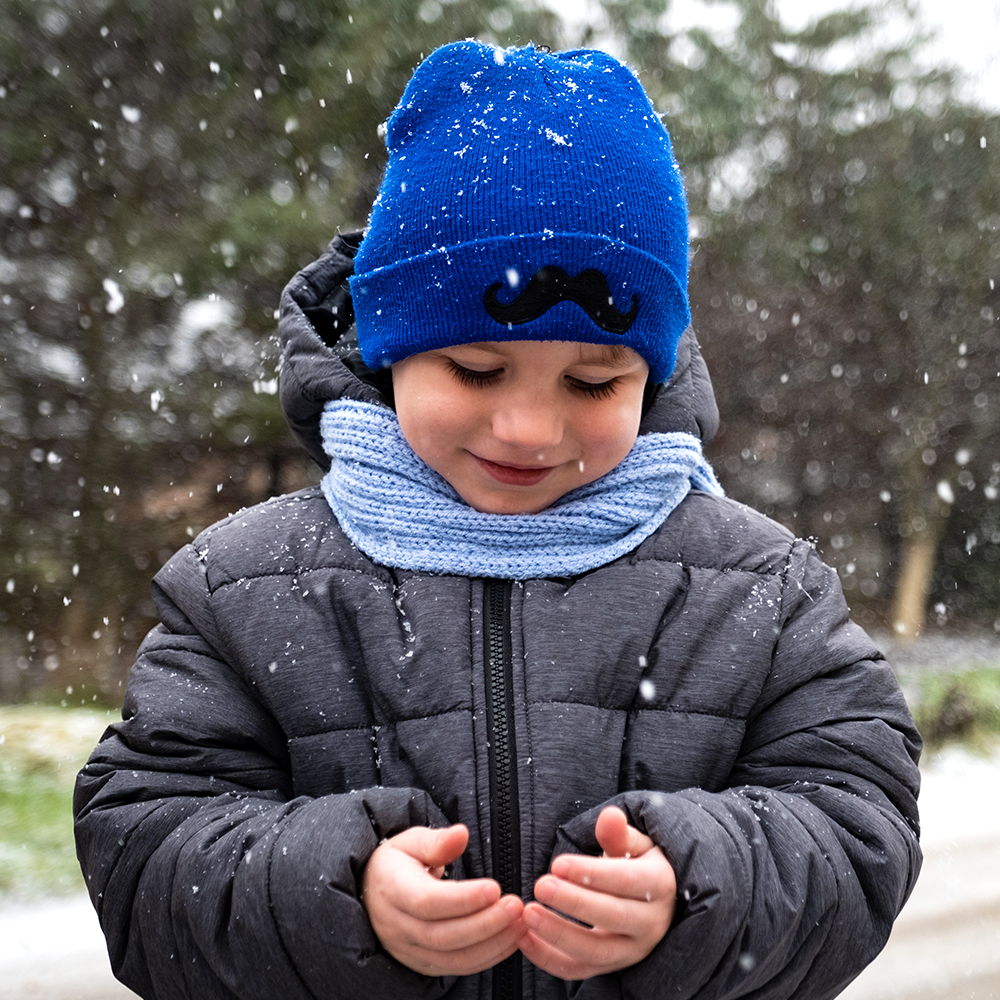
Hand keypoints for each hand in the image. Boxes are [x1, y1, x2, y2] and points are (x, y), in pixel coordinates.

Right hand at [361, 823, 525, 975]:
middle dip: (486, 924)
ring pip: (453, 958)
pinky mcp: (423, 963)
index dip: (463, 899)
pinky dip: (488, 958)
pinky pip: (457, 968)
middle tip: (517, 906)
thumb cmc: (397, 863)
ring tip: (521, 924)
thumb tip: (461, 833)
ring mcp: (409, 950)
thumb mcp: (410, 842)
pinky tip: (511, 940)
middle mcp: (398, 926)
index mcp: (392, 890)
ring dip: (493, 944)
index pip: (428, 902)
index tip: (495, 888)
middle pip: (444, 935)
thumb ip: (437, 841)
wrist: (371, 893)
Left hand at [519, 806, 675, 979]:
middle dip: (573, 903)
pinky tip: (524, 939)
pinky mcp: (612, 966)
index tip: (558, 864)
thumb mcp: (637, 843)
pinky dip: (549, 959)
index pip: (625, 881)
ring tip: (528, 914)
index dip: (591, 873)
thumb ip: (620, 833)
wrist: (657, 899)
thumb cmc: (640, 863)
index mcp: (659, 885)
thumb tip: (610, 816)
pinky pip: (579, 970)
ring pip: (595, 951)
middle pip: (611, 917)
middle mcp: (650, 922)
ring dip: (558, 934)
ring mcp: (632, 949)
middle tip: (541, 886)